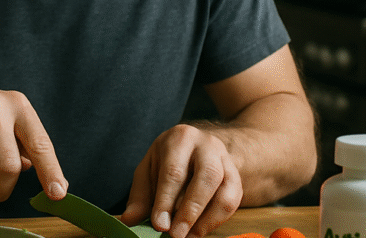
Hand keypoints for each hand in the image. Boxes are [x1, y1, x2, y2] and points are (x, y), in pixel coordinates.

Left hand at [120, 124, 242, 237]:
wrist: (199, 148)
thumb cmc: (169, 161)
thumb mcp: (149, 170)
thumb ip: (140, 196)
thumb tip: (129, 219)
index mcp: (180, 138)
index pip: (174, 171)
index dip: (166, 200)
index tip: (159, 225)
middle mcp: (207, 145)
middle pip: (206, 177)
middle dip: (190, 210)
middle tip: (175, 234)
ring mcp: (225, 160)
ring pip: (225, 190)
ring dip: (206, 219)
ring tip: (188, 236)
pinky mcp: (236, 176)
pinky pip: (234, 200)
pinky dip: (217, 220)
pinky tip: (199, 231)